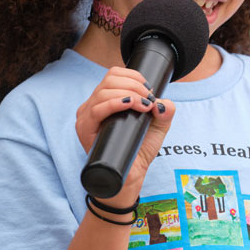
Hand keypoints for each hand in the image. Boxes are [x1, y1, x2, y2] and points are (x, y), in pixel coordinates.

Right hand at [74, 67, 174, 203]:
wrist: (131, 175)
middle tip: (149, 100)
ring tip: (144, 106)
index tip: (149, 90)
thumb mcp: (159, 126)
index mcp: (107, 100)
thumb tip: (161, 102)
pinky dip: (114, 103)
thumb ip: (165, 111)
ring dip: (129, 93)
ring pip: (103, 91)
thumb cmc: (140, 149)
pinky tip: (129, 105)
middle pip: (109, 79)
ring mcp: (87, 117)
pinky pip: (95, 109)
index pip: (114, 74)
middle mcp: (93, 105)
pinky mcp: (84, 130)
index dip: (134, 76)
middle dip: (134, 84)